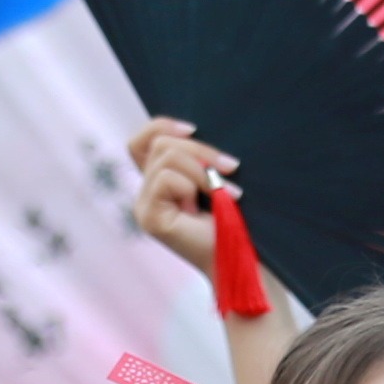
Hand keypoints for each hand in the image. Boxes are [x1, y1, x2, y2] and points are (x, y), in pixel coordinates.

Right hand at [124, 117, 237, 277]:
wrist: (242, 258)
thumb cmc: (234, 220)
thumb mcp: (213, 178)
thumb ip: (195, 157)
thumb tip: (190, 130)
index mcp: (158, 182)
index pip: (141, 141)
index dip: (162, 126)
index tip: (194, 129)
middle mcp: (145, 194)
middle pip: (159, 143)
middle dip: (200, 150)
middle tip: (232, 168)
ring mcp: (143, 206)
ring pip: (165, 157)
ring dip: (201, 171)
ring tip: (225, 194)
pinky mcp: (148, 218)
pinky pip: (166, 179)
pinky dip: (192, 186)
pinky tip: (205, 208)